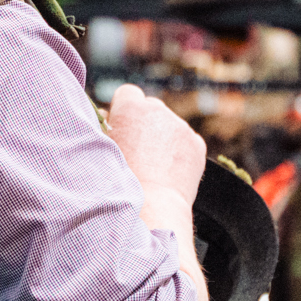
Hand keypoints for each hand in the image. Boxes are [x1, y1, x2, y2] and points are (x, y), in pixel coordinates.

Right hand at [107, 84, 204, 201]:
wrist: (151, 206)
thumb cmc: (119, 180)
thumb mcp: (103, 148)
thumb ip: (103, 125)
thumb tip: (105, 114)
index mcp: (131, 107)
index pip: (127, 93)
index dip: (123, 110)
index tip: (121, 127)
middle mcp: (158, 110)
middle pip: (150, 107)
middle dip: (144, 122)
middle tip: (137, 149)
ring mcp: (180, 126)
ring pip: (170, 125)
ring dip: (162, 137)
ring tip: (153, 165)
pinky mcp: (197, 143)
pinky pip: (186, 141)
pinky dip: (179, 151)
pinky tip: (170, 171)